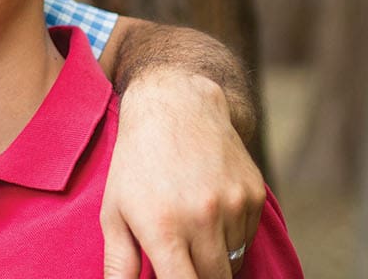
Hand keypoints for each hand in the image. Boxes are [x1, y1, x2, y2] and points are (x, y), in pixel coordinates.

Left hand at [101, 70, 264, 278]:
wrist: (176, 106)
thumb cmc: (136, 163)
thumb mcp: (115, 211)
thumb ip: (119, 262)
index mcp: (163, 228)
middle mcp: (202, 219)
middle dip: (199, 278)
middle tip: (183, 260)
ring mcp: (232, 206)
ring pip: (234, 261)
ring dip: (216, 257)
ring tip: (192, 227)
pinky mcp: (253, 195)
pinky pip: (247, 236)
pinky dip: (232, 235)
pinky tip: (210, 209)